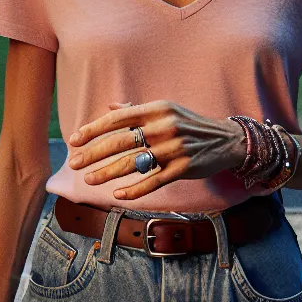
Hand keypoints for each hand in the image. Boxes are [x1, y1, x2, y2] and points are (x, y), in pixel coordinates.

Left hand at [66, 100, 246, 199]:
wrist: (227, 139)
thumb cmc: (191, 124)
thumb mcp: (166, 109)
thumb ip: (137, 109)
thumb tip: (111, 107)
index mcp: (156, 109)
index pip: (118, 119)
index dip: (93, 129)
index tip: (74, 140)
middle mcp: (163, 127)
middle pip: (120, 142)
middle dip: (93, 154)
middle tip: (74, 164)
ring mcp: (174, 148)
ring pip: (133, 163)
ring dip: (107, 173)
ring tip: (89, 180)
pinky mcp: (183, 168)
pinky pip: (153, 181)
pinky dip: (134, 189)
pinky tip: (118, 194)